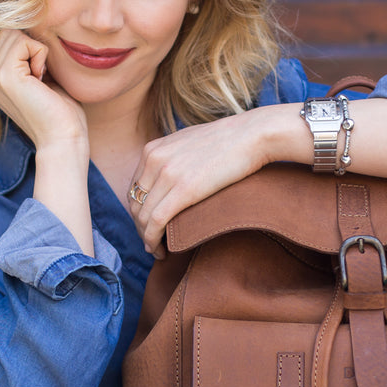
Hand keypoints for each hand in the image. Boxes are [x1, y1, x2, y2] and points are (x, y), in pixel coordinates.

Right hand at [0, 30, 86, 151]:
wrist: (64, 138)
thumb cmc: (61, 111)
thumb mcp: (42, 79)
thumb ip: (28, 58)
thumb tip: (31, 30)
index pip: (1, 40)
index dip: (25, 47)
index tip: (41, 73)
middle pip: (5, 33)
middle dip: (29, 45)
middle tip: (42, 75)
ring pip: (12, 33)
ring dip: (35, 50)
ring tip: (42, 77)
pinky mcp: (6, 77)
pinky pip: (23, 41)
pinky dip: (40, 53)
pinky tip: (42, 78)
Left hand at [127, 111, 273, 257]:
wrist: (252, 135)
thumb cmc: (229, 140)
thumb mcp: (189, 142)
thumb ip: (173, 156)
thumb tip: (171, 176)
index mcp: (153, 149)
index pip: (134, 189)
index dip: (138, 212)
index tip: (148, 226)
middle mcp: (154, 159)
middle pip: (135, 204)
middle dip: (140, 228)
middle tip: (151, 243)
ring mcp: (167, 174)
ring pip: (143, 216)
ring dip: (146, 238)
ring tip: (156, 250)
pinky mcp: (184, 190)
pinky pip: (156, 222)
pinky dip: (153, 240)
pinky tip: (160, 251)